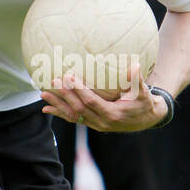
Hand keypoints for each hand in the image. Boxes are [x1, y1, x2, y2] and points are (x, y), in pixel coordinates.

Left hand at [41, 63, 168, 132]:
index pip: (91, 102)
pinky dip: (60, 113)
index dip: (79, 90)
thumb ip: (137, 80)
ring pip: (73, 116)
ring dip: (57, 105)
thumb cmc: (144, 102)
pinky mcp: (92, 124)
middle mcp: (102, 122)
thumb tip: (135, 65)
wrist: (146, 119)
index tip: (69, 76)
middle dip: (64, 95)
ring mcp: (96, 125)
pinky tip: (47, 108)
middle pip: (78, 109)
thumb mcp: (143, 92)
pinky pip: (74, 119)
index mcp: (112, 114)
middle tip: (53, 81)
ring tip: (43, 95)